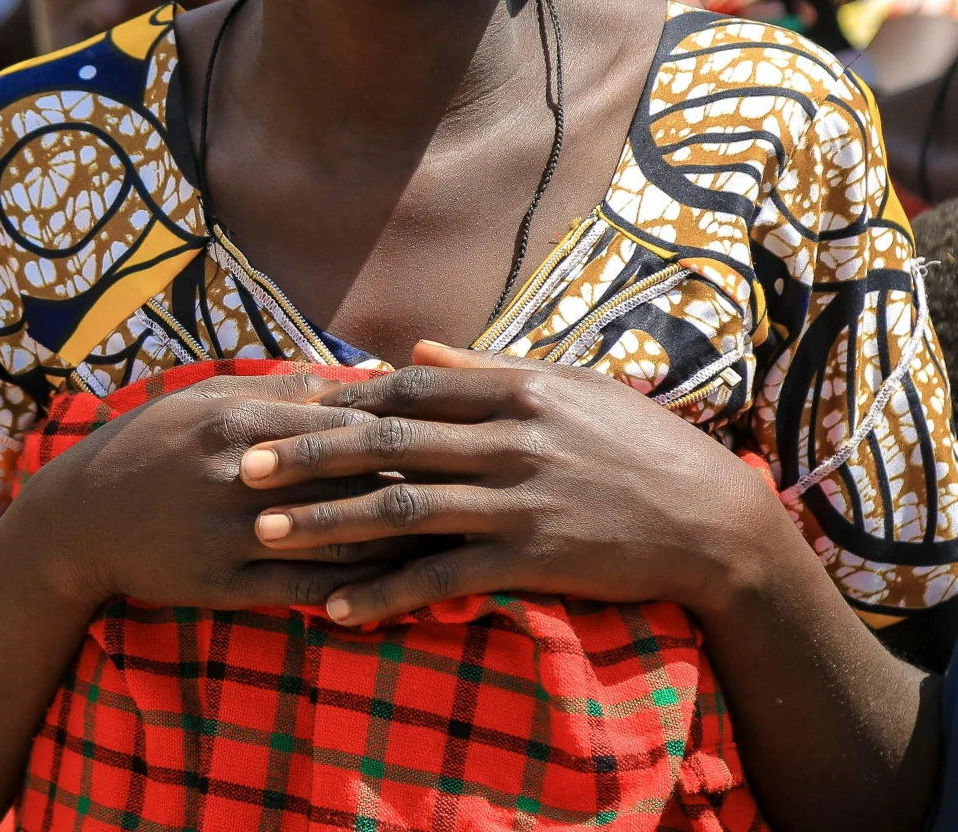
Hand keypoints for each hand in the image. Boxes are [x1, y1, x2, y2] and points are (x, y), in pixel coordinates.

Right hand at [15, 369, 442, 615]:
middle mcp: (239, 475)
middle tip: (481, 486)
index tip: (460, 431)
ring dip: (399, 542)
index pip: (342, 422)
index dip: (406, 427)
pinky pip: (301, 590)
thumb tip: (353, 373)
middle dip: (419, 483)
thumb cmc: (153, 446)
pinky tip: (398, 594)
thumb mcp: (207, 399)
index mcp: (240, 421)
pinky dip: (353, 592)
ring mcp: (232, 534)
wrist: (79, 518)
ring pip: (334, 537)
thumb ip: (280, 387)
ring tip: (461, 541)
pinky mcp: (224, 585)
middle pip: (347, 478)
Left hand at [235, 342, 787, 626]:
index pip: (408, 389)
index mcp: (516, 390)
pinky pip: (442, 577)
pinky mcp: (531, 558)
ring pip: (402, 507)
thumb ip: (487, 370)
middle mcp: (510, 439)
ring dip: (327, 522)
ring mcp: (519, 500)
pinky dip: (386, 592)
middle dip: (308, 453)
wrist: (712, 520)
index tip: (285, 405)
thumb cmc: (639, 446)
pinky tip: (338, 608)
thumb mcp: (569, 388)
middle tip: (245, 466)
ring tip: (266, 534)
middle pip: (388, 442)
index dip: (341, 399)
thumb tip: (415, 348)